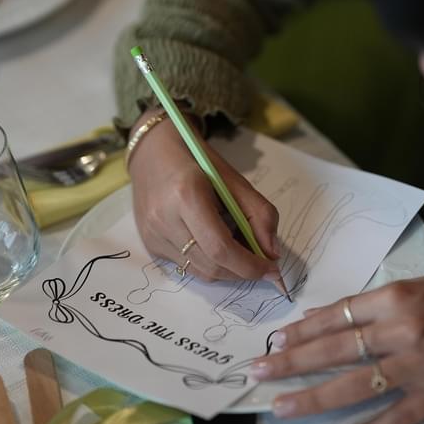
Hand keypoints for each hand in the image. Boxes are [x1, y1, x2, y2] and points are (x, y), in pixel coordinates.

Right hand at [127, 109, 281, 282]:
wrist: (153, 151)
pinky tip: (216, 246)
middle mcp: (164, 219)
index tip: (272, 270)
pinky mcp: (150, 244)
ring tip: (240, 251)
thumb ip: (259, 214)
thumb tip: (272, 253)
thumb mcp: (234, 179)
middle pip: (212, 265)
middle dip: (243, 271)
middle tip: (263, 264)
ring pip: (201, 272)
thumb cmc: (197, 160)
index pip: (221, 248)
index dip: (250, 265)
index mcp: (187, 196)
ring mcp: (153, 234)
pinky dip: (210, 263)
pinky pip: (187, 266)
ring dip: (228, 270)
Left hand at [250, 271, 423, 423]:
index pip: (336, 316)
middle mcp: (400, 330)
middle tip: (259, 371)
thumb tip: (323, 316)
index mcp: (394, 299)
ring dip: (316, 398)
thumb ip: (368, 303)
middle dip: (293, 362)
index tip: (275, 341)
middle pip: (336, 349)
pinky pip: (398, 416)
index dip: (302, 331)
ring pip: (357, 385)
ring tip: (283, 407)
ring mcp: (418, 365)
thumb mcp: (412, 286)